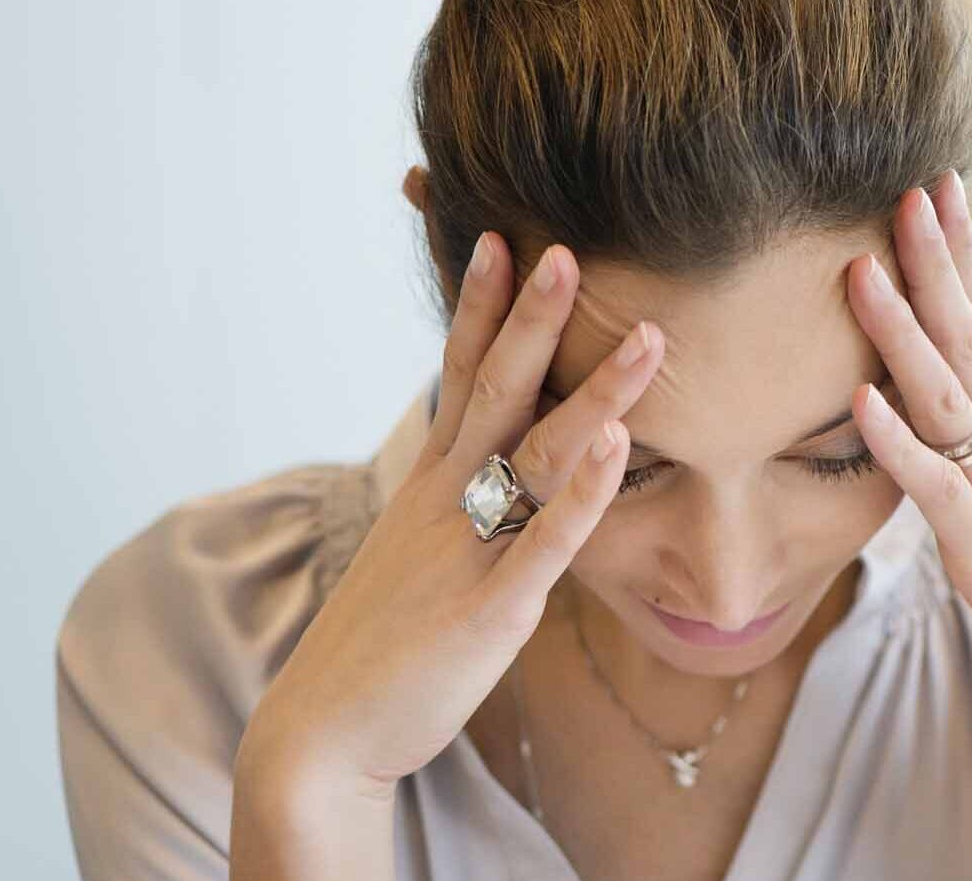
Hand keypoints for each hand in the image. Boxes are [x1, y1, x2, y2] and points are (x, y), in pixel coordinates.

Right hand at [237, 234, 662, 795]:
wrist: (323, 734)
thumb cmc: (382, 644)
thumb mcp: (420, 556)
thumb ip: (462, 507)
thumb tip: (505, 472)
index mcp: (430, 487)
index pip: (459, 376)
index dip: (480, 307)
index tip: (499, 237)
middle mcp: (446, 504)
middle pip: (496, 392)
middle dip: (531, 317)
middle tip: (565, 249)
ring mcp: (468, 552)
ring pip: (537, 455)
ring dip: (594, 393)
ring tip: (647, 338)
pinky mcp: (490, 611)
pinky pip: (544, 543)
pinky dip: (582, 494)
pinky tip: (615, 448)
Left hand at [842, 170, 971, 738]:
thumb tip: (934, 433)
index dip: (956, 259)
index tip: (937, 190)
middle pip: (963, 337)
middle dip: (935, 260)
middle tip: (912, 186)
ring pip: (941, 396)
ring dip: (899, 330)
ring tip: (860, 268)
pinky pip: (932, 486)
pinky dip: (895, 441)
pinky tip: (861, 400)